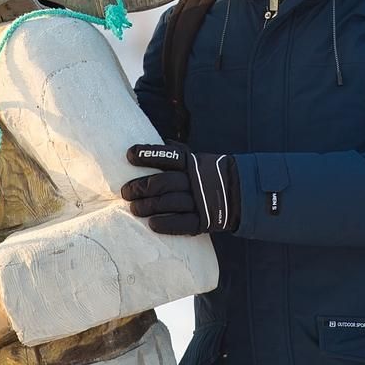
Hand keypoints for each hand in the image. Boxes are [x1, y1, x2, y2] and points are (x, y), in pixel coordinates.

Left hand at [122, 142, 240, 234]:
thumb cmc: (209, 175)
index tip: (129, 155)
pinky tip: (152, 224)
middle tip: (125, 192)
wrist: (239, 194)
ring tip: (133, 208)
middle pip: (163, 182)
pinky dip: (166, 224)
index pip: (168, 157)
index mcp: (193, 163)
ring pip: (169, 203)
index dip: (148, 154)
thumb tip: (162, 139)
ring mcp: (200, 201)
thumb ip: (179, 153)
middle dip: (140, 187)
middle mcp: (195, 180)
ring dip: (148, 206)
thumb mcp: (198, 160)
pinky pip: (182, 223)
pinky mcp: (204, 220)